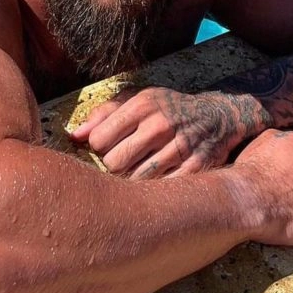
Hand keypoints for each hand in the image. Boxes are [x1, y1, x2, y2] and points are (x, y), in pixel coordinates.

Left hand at [70, 86, 259, 177]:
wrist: (218, 117)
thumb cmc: (168, 109)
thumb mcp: (138, 100)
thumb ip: (103, 114)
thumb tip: (74, 135)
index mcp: (142, 105)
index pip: (99, 139)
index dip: (97, 147)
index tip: (107, 146)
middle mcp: (160, 125)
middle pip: (113, 164)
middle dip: (111, 166)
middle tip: (121, 162)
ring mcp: (179, 148)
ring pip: (134, 181)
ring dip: (130, 182)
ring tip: (136, 171)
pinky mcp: (194, 169)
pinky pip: (160, 192)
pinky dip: (153, 192)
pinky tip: (154, 182)